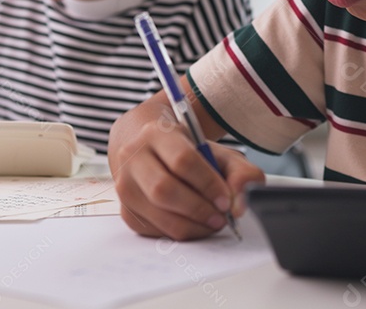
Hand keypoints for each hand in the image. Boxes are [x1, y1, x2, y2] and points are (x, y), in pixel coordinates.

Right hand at [110, 103, 265, 239]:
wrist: (152, 152)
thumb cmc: (189, 153)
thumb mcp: (219, 153)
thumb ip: (241, 173)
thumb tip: (239, 205)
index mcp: (156, 133)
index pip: (182, 160)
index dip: (208, 184)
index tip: (227, 200)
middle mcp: (133, 156)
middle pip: (164, 190)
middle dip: (198, 209)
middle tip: (221, 217)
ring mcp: (124, 185)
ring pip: (158, 214)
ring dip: (192, 225)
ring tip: (212, 222)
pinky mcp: (126, 210)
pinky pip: (154, 231)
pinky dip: (179, 232)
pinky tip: (194, 224)